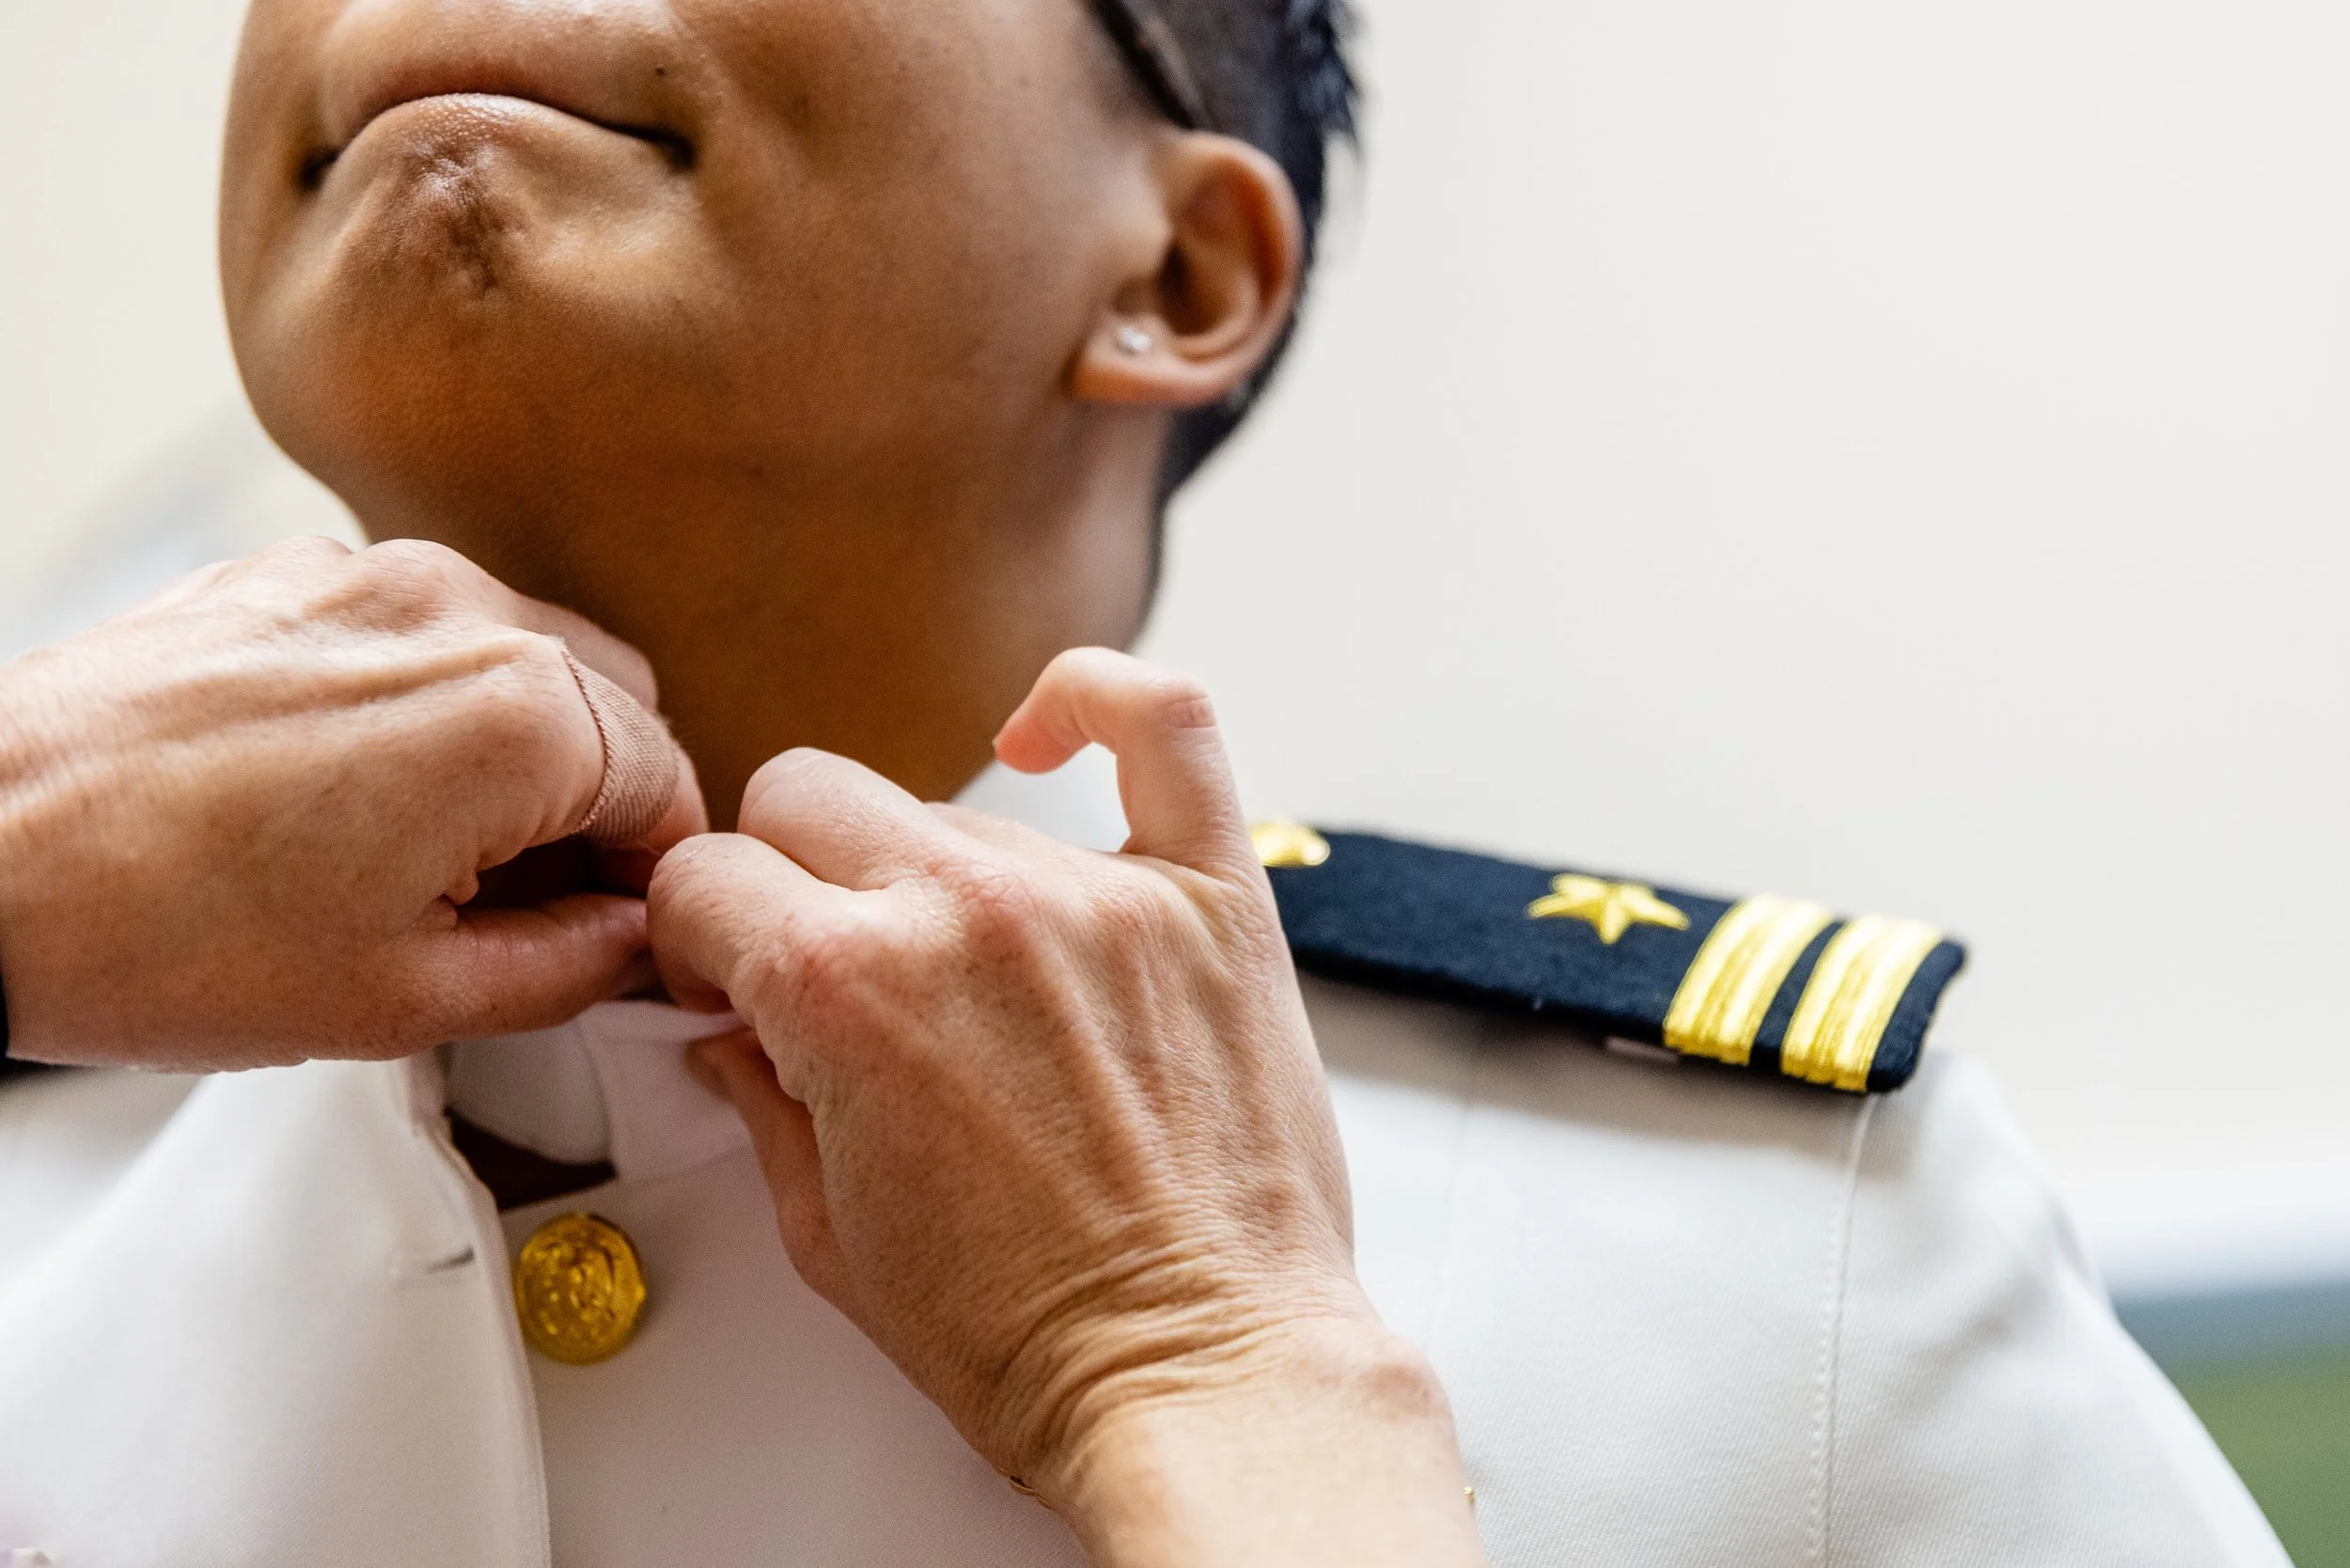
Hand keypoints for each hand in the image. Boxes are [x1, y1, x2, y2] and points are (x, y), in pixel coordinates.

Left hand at [0, 535, 703, 1069]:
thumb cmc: (161, 930)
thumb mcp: (408, 1001)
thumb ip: (569, 967)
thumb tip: (628, 941)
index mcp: (525, 714)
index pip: (672, 791)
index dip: (656, 883)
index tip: (619, 935)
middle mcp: (465, 612)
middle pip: (617, 707)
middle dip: (599, 805)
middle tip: (530, 906)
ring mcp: (371, 576)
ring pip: (524, 656)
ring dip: (519, 747)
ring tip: (426, 850)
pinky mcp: (290, 574)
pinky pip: (419, 630)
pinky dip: (427, 701)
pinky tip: (348, 790)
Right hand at [651, 649, 1480, 1567]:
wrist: (1196, 1372)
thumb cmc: (1029, 1331)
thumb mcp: (825, 1234)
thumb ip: (760, 1093)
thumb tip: (735, 1024)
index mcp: (842, 988)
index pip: (705, 875)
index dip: (698, 937)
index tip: (726, 974)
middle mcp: (962, 912)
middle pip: (806, 798)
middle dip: (788, 881)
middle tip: (829, 968)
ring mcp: (1093, 892)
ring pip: (951, 802)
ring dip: (930, 875)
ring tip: (973, 985)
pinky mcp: (1207, 896)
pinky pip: (1164, 723)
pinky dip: (1101, 704)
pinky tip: (1051, 736)